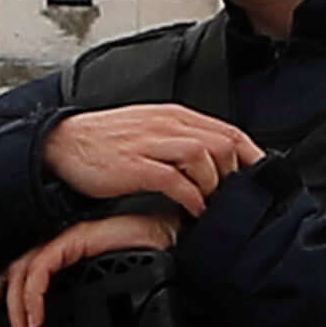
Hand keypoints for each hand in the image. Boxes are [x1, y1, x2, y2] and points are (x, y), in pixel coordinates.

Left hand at [0, 204, 178, 326]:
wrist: (172, 243)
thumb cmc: (143, 265)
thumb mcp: (100, 297)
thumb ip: (76, 313)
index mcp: (54, 261)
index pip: (10, 282)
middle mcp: (52, 250)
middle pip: (5, 275)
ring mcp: (62, 242)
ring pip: (18, 273)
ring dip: (15, 309)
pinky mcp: (75, 239)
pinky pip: (41, 265)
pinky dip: (33, 293)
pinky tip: (36, 317)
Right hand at [38, 102, 262, 219]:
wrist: (63, 144)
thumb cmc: (106, 142)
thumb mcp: (149, 131)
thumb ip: (179, 140)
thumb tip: (211, 159)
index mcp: (173, 115)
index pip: (226, 130)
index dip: (250, 153)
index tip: (261, 175)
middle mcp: (166, 125)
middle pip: (221, 143)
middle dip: (235, 172)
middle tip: (234, 196)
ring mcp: (151, 144)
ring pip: (203, 157)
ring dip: (214, 184)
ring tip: (212, 204)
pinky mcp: (136, 166)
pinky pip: (176, 181)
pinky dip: (191, 198)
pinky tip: (193, 211)